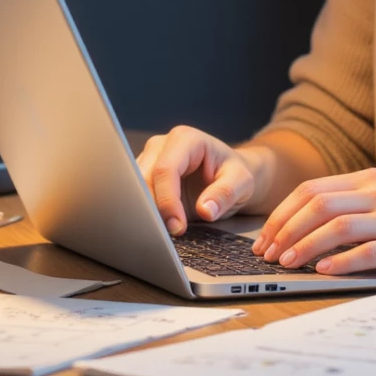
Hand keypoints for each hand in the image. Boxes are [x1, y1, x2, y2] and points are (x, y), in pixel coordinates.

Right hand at [136, 126, 264, 235]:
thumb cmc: (234, 174)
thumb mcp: (242, 182)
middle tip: (164, 235)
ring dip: (144, 212)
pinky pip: (135, 196)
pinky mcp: (144, 176)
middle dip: (151, 209)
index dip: (167, 200)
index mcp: (186, 139)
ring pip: (133, 188)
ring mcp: (150, 159)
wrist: (229, 175)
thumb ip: (225, 194)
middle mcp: (162, 145)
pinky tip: (154, 227)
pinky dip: (142, 213)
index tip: (176, 227)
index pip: (165, 169)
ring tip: (159, 234)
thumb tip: (206, 210)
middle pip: (143, 178)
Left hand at [252, 167, 375, 276]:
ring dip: (304, 245)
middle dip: (285, 230)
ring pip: (336, 226)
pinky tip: (322, 270)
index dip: (283, 213)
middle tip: (267, 253)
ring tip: (286, 263)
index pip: (312, 189)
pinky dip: (339, 262)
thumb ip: (355, 203)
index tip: (265, 236)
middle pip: (318, 204)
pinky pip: (365, 252)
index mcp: (371, 178)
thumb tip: (304, 226)